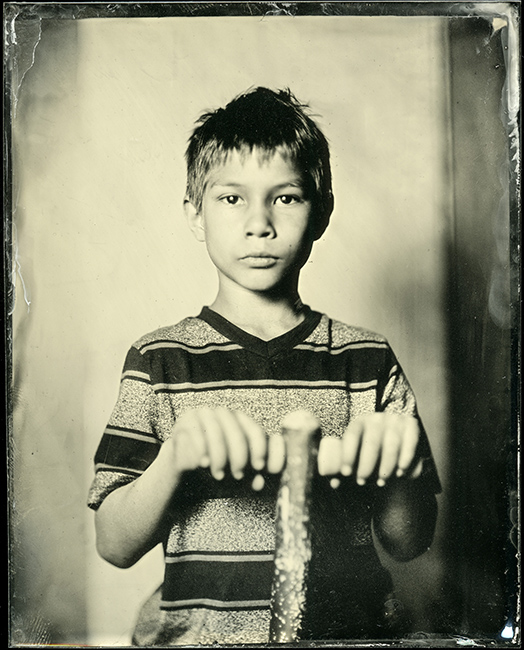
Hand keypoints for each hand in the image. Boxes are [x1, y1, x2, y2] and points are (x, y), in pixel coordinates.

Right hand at [169, 407, 285, 488]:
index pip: (255, 431)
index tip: (259, 467)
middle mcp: (225, 415)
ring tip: (218, 475)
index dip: (260, 449)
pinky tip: (203, 464)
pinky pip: (195, 432)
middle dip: (239, 457)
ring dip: (220, 457)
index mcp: (242, 423)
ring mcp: (204, 415)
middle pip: (236, 432)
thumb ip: (256, 473)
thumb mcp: (240, 475)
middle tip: (237, 476)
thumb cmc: (218, 470)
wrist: (186, 468)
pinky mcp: (186, 421)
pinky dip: (201, 450)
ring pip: (216, 432)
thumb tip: (267, 474)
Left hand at [317, 413, 422, 486]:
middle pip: (371, 442)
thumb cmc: (372, 453)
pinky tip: (400, 472)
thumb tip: (333, 484)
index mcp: (359, 422)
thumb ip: (346, 469)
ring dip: (386, 466)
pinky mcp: (411, 425)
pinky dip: (405, 459)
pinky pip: (410, 443)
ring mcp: (395, 420)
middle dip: (366, 465)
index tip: (345, 473)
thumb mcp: (357, 457)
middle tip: (361, 482)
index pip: (351, 436)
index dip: (347, 455)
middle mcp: (377, 418)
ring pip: (391, 445)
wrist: (399, 443)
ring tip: (381, 482)